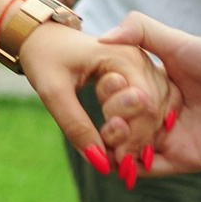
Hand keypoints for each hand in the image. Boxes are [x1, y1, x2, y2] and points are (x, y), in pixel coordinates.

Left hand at [13, 20, 169, 184]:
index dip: (133, 135)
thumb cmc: (44, 58)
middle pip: (155, 111)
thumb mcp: (52, 91)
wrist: (42, 38)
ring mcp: (145, 69)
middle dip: (137, 140)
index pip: (144, 104)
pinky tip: (125, 145)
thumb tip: (100, 163)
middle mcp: (142, 61)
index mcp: (125, 56)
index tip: (115, 159)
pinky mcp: (140, 79)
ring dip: (142, 137)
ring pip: (159, 113)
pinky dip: (141, 130)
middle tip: (117, 162)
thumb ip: (75, 126)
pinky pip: (152, 111)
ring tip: (118, 155)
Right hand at [99, 13, 200, 174]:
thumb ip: (140, 30)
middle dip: (110, 118)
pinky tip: (121, 153)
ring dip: (114, 142)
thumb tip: (102, 38)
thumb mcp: (178, 41)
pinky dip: (129, 166)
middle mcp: (158, 116)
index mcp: (154, 90)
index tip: (110, 83)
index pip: (115, 97)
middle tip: (120, 110)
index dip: (107, 93)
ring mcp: (170, 139)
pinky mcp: (184, 159)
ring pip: (126, 149)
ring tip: (118, 127)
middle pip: (117, 124)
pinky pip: (148, 170)